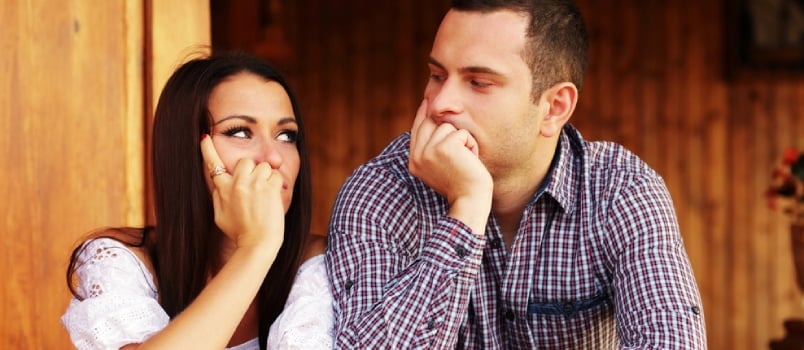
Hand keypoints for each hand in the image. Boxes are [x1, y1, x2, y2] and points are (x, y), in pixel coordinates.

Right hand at [200, 135, 284, 250]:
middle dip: (252, 170)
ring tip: (264, 196)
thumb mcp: (220, 216)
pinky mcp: (269, 188)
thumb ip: (219, 197)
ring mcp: (254, 185)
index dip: (208, 150)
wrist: (257, 244)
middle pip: (246, 161)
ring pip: (263, 166)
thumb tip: (220, 185)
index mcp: (222, 190)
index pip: (213, 165)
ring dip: (266, 178)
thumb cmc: (239, 233)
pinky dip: (276, 184)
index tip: (205, 137)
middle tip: (255, 188)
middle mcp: (237, 184)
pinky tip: (272, 199)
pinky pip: (276, 175)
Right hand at [409, 100, 492, 232]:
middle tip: (462, 152)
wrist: (470, 200)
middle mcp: (418, 156)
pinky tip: (471, 160)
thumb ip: (431, 147)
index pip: (416, 128)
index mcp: (414, 162)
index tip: (427, 99)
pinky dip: (471, 144)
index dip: (422, 112)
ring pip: (447, 126)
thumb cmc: (461, 185)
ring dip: (462, 140)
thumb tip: (431, 118)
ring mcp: (429, 151)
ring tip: (466, 159)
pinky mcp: (445, 147)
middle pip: (430, 122)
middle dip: (449, 131)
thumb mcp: (439, 166)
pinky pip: (461, 133)